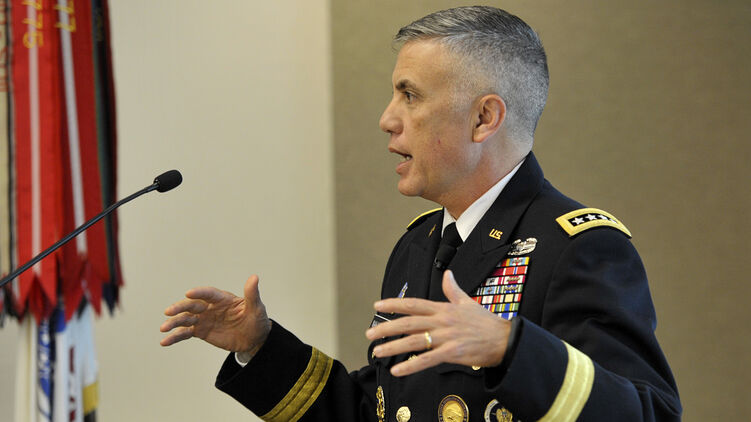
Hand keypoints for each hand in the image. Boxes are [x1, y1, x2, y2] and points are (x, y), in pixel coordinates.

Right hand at [160, 275, 271, 356]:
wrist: (253, 338)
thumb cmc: (256, 320)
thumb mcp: (256, 308)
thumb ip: (252, 294)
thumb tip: (254, 277)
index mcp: (222, 298)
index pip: (208, 293)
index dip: (199, 293)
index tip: (189, 293)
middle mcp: (210, 307)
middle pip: (192, 305)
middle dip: (180, 307)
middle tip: (169, 312)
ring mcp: (204, 319)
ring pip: (185, 319)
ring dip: (174, 322)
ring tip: (164, 328)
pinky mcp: (201, 331)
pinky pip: (185, 333)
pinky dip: (175, 337)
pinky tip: (165, 341)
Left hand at [365, 270, 510, 376]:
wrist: (505, 339)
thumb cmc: (486, 323)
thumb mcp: (468, 302)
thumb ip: (453, 289)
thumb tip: (447, 274)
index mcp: (444, 308)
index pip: (414, 304)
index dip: (394, 304)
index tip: (377, 304)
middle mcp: (442, 321)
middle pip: (409, 322)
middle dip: (387, 327)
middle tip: (369, 334)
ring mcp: (447, 337)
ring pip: (414, 341)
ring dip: (393, 347)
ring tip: (377, 352)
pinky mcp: (452, 352)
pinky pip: (427, 360)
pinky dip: (411, 365)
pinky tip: (397, 370)